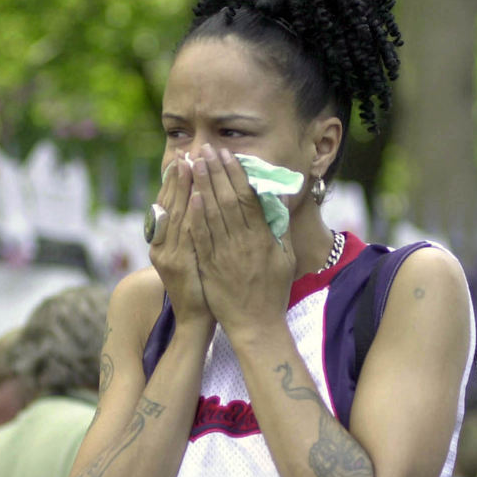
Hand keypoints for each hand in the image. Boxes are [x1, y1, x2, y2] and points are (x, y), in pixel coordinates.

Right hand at [149, 158, 215, 334]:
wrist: (196, 320)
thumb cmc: (200, 286)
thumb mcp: (189, 256)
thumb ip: (190, 231)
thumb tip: (198, 201)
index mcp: (162, 242)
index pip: (166, 204)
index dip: (174, 180)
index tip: (183, 156)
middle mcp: (159, 246)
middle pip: (167, 204)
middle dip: (178, 177)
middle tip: (186, 151)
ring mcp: (167, 256)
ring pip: (174, 215)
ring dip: (182, 188)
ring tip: (190, 164)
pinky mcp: (179, 266)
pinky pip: (186, 236)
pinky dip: (190, 215)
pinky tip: (196, 197)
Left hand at [185, 144, 295, 340]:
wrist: (256, 326)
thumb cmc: (273, 292)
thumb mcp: (285, 258)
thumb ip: (280, 228)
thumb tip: (278, 198)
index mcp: (263, 239)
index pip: (247, 198)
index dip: (236, 174)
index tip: (228, 155)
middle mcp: (244, 243)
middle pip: (227, 200)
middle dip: (216, 172)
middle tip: (206, 150)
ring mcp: (225, 254)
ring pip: (212, 214)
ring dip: (202, 186)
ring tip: (195, 163)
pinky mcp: (210, 266)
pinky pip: (202, 236)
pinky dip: (196, 215)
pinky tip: (191, 196)